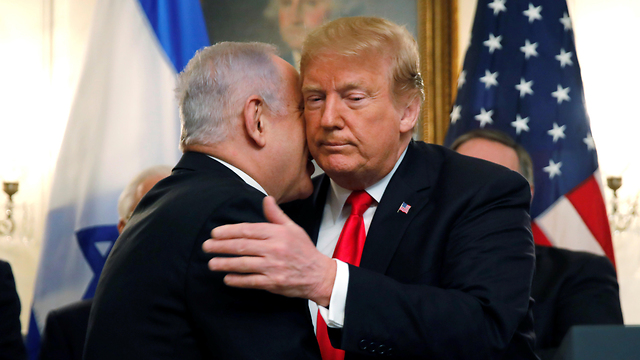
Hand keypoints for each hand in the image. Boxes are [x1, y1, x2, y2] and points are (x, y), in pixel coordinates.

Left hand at [202, 196, 336, 305]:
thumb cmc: (304, 250)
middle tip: (206, 246)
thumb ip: (276, 215)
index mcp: (278, 233)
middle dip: (221, 246)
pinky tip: (227, 278)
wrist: (319, 275)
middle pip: (242, 246)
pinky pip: (251, 281)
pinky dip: (238, 280)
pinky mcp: (274, 282)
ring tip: (212, 263)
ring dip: (225, 263)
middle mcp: (275, 249)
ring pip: (243, 264)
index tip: (215, 233)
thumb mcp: (293, 228)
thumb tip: (266, 199)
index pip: (248, 230)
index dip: (229, 231)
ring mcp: (273, 267)